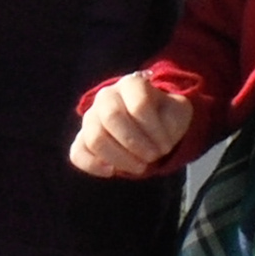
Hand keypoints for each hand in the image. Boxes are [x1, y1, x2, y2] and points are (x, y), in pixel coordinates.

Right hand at [72, 76, 194, 177]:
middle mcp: (106, 96)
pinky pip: (77, 153)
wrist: (149, 122)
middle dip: (135, 144)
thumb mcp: (177, 112)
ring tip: (139, 166)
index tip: (166, 145)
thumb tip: (156, 138)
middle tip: (152, 157)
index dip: (155, 131)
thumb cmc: (163, 115)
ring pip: (94, 138)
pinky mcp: (82, 139)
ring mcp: (90, 117)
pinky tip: (112, 171)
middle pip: (112, 118)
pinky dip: (93, 165)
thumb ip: (172, 120)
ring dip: (120, 158)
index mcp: (131, 84)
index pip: (139, 105)